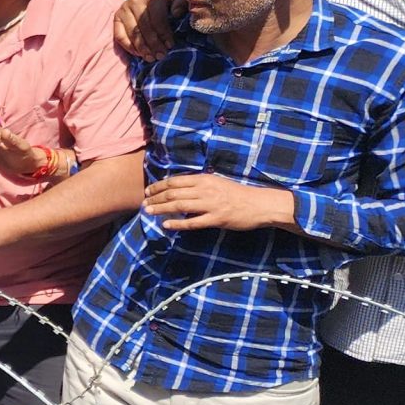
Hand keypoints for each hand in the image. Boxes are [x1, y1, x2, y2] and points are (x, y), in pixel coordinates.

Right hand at [113, 0, 184, 61]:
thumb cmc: (169, 2)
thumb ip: (181, 4)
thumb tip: (176, 13)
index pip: (157, 17)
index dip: (163, 33)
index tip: (170, 46)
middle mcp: (136, 0)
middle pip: (143, 26)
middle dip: (153, 43)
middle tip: (160, 56)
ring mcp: (124, 8)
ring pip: (132, 32)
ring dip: (141, 48)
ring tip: (150, 58)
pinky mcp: (117, 17)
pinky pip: (120, 35)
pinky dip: (128, 46)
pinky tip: (138, 54)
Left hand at [142, 174, 296, 232]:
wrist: (260, 204)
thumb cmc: (238, 193)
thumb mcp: (217, 182)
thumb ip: (199, 184)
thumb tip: (178, 188)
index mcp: (204, 179)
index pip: (174, 181)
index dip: (158, 186)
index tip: (147, 191)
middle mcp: (205, 190)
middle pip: (173, 193)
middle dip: (155, 198)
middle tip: (144, 204)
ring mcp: (211, 205)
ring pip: (179, 206)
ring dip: (161, 209)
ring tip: (149, 212)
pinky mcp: (216, 219)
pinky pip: (192, 222)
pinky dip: (177, 224)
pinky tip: (166, 225)